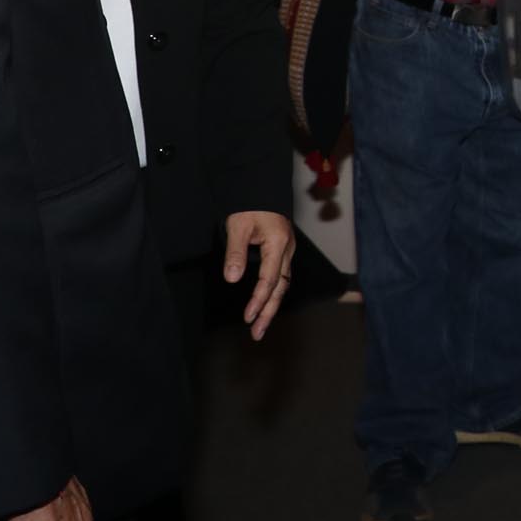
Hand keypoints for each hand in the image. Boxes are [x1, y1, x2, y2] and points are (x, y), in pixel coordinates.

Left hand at [224, 209, 295, 337]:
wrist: (262, 187)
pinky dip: (273, 294)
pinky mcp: (283, 251)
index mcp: (278, 244)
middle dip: (268, 312)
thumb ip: (236, 253)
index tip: (248, 317)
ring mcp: (287, 251)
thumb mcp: (237, 226)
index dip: (258, 300)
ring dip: (271, 306)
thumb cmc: (250, 204)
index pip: (269, 279)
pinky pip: (281, 278)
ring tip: (260, 326)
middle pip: (281, 288)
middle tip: (257, 333)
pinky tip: (265, 304)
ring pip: (283, 285)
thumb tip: (233, 278)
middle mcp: (287, 250)